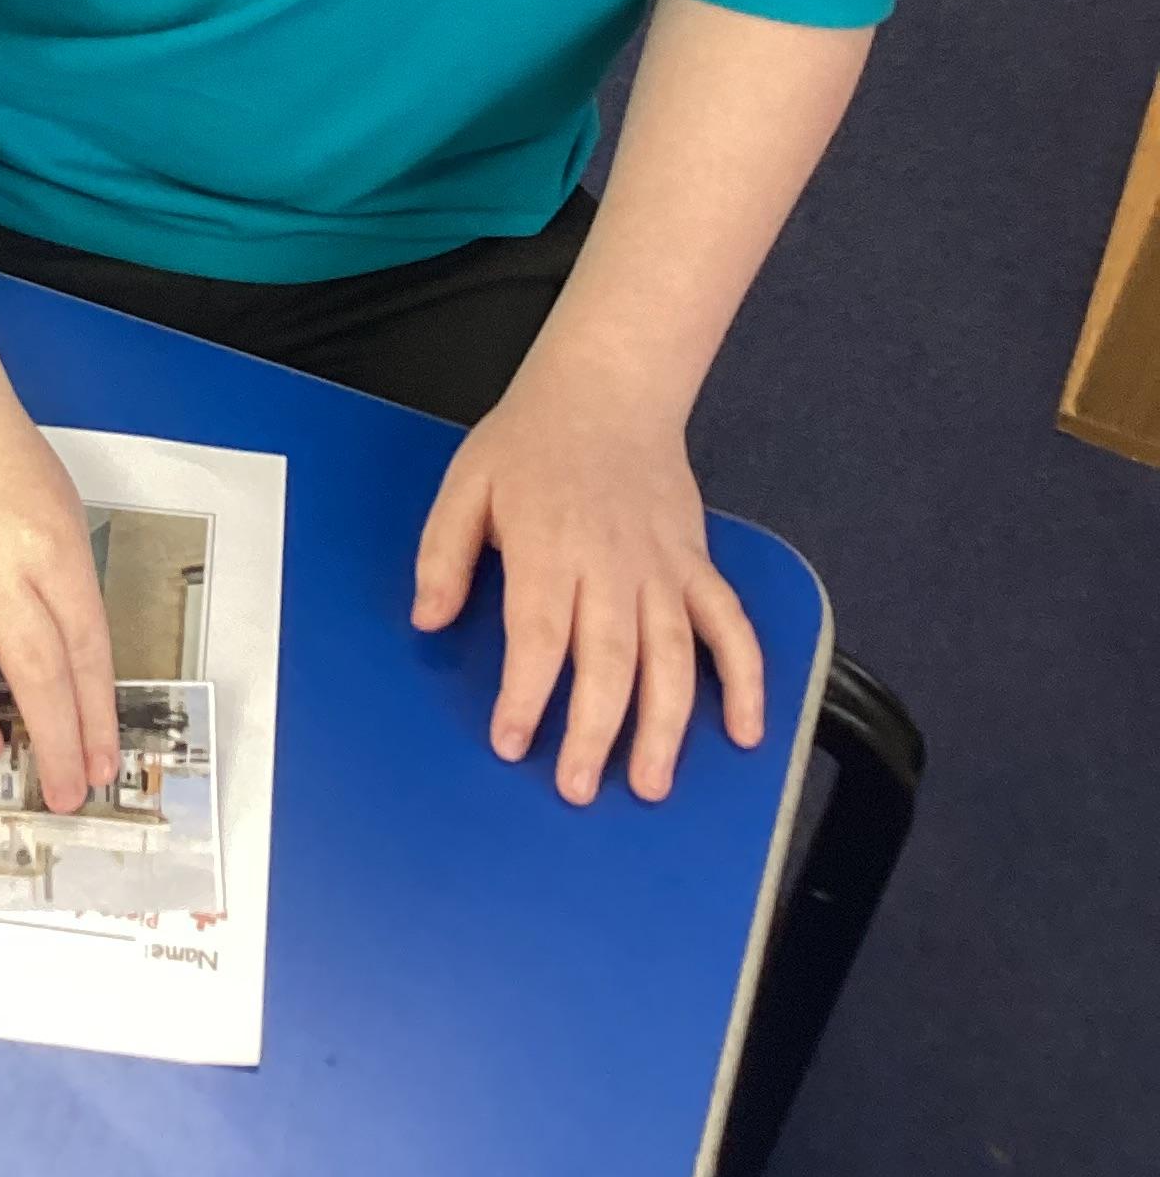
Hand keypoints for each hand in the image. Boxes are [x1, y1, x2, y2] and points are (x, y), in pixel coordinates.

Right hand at [0, 383, 121, 815]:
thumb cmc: (9, 468)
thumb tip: (71, 681)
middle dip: (53, 741)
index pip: (84, 648)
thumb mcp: (64, 520)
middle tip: (63, 789)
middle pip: (32, 668)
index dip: (95, 717)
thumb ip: (66, 594)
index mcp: (50, 548)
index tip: (101, 766)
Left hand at [410, 386, 763, 803]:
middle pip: (609, 659)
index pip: (539, 635)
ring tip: (650, 784)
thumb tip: (429, 621)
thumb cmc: (529, 441)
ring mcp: (662, 567)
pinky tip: (745, 732)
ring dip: (665, 725)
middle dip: (594, 730)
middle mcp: (611, 564)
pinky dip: (746, 679)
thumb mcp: (466, 484)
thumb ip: (444, 555)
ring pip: (672, 655)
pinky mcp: (696, 563)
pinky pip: (730, 626)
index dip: (527, 695)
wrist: (607, 390)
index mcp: (548, 546)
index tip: (512, 742)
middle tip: (577, 787)